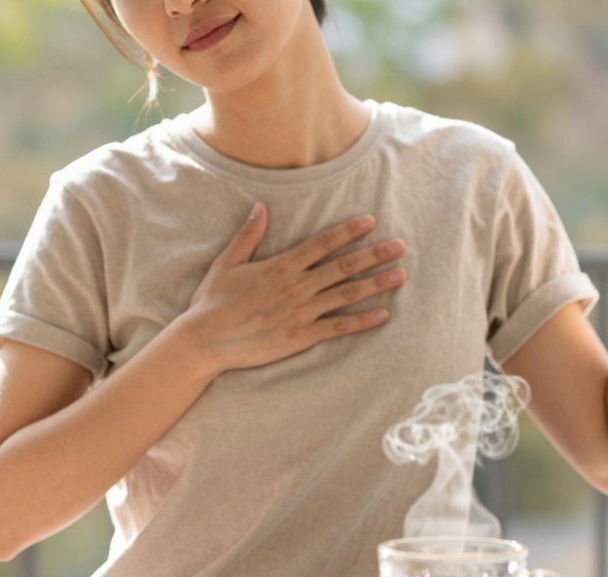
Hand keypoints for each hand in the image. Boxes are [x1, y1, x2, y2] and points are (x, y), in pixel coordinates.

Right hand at [176, 202, 406, 373]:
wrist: (207, 339)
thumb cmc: (212, 302)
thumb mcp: (227, 263)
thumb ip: (248, 235)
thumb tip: (260, 206)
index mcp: (282, 266)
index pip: (322, 243)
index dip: (348, 231)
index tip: (370, 221)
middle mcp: (297, 286)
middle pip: (343, 266)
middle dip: (374, 255)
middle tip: (399, 246)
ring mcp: (302, 312)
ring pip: (347, 294)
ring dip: (376, 283)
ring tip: (400, 274)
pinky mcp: (301, 336)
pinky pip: (338, 327)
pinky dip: (362, 321)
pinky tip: (383, 314)